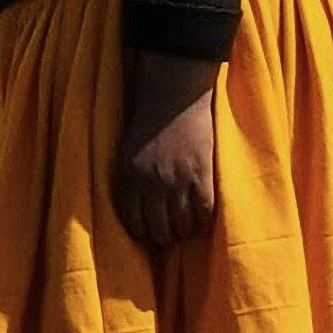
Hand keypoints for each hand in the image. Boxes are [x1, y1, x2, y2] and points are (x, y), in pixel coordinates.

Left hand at [112, 55, 219, 250]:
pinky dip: (203, 221)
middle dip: (164, 237)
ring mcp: (177, 181)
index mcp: (128, 178)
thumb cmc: (149, 120)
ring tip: (187, 229)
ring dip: (184, 232)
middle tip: (170, 234)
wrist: (174, 95)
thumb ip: (132, 180)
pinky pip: (203, 211)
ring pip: (181, 225)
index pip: (132, 222)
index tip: (148, 234)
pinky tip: (202, 219)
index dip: (141, 234)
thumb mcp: (129, 152)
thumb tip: (140, 208)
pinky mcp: (201, 174)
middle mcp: (151, 184)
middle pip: (157, 229)